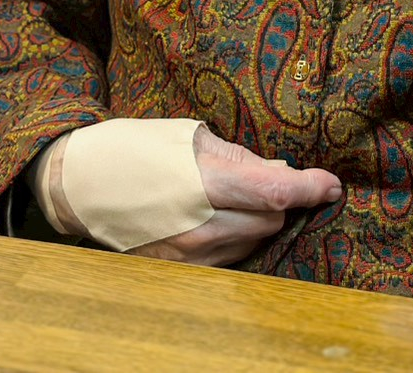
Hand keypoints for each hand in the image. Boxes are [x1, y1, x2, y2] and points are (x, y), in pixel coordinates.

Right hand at [127, 123, 341, 266]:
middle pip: (270, 219)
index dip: (310, 189)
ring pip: (253, 241)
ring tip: (226, 197)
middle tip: (259, 179)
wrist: (80, 185)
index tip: (332, 185)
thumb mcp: (190, 137)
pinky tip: (214, 219)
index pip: (275, 194)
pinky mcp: (180, 274)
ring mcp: (190, 257)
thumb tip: (280, 175)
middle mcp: (202, 228)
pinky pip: (229, 258)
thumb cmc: (134, 149)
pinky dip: (234, 238)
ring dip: (255, 220)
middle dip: (276, 200)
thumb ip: (241, 158)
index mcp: (205, 184)